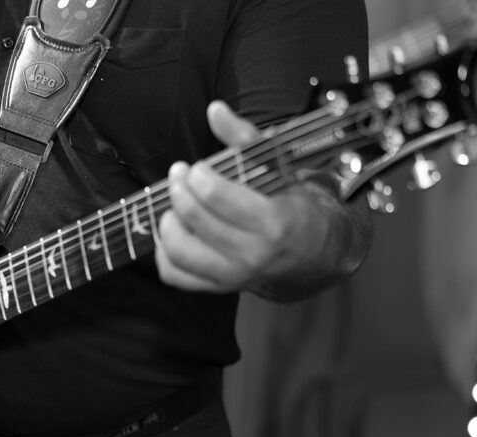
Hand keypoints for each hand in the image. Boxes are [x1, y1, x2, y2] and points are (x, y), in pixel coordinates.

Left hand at [155, 100, 331, 293]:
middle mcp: (252, 253)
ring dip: (167, 223)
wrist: (312, 254)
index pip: (219, 198)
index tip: (195, 167)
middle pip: (196, 221)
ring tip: (173, 205)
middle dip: (179, 192)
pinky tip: (173, 231)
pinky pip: (176, 276)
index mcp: (272, 221)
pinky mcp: (218, 287)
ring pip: (180, 252)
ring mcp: (234, 276)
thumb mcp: (277, 167)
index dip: (198, 177)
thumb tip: (214, 109)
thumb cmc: (291, 204)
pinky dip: (164, 254)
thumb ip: (243, 137)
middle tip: (178, 176)